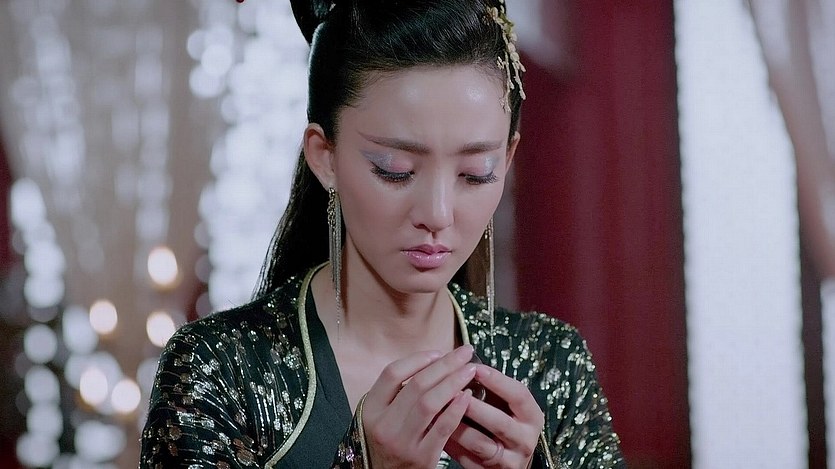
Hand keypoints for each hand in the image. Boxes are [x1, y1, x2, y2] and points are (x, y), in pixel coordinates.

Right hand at [361, 345, 477, 467]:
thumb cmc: (389, 442)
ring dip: (453, 382)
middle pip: (416, 385)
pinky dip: (457, 409)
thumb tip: (434, 363)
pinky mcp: (422, 458)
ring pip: (430, 403)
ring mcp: (402, 443)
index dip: (417, 359)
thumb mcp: (381, 416)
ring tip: (470, 370)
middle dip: (444, 365)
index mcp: (371, 409)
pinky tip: (468, 396)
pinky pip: (443, 428)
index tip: (438, 352)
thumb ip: (399, 393)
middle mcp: (383, 425)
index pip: (392, 373)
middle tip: (464, 352)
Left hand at [444, 365, 544, 467]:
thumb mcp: (505, 405)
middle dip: (474, 406)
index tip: (476, 367)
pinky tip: (436, 429)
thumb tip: (462, 365)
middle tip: (453, 391)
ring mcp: (509, 460)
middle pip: (499, 422)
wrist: (505, 460)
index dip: (498, 381)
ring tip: (439, 410)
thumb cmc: (500, 422)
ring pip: (479, 443)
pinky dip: (450, 443)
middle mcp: (524, 439)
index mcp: (531, 417)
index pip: (519, 396)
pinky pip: (466, 458)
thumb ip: (491, 390)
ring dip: (456, 426)